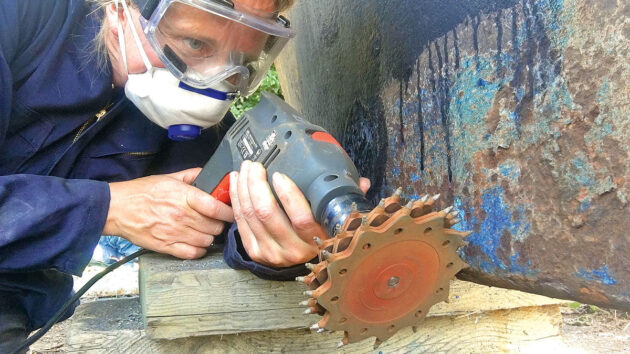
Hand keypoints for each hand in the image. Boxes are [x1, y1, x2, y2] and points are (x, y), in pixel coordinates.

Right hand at [104, 168, 233, 258]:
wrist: (117, 208)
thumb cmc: (141, 192)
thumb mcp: (169, 177)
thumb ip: (193, 175)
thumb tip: (211, 173)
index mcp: (184, 197)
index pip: (216, 208)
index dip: (229, 211)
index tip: (232, 211)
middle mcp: (181, 217)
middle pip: (214, 226)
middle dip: (219, 223)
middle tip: (216, 220)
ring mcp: (174, 233)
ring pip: (207, 241)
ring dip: (210, 236)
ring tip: (205, 230)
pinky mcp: (166, 247)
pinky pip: (193, 254)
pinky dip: (199, 250)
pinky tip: (197, 242)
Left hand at [230, 161, 369, 267]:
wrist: (304, 263)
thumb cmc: (321, 235)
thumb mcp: (336, 220)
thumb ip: (346, 200)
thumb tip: (362, 182)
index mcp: (316, 240)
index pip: (301, 218)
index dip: (288, 195)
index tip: (280, 175)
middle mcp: (292, 250)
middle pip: (267, 213)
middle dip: (256, 183)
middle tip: (255, 165)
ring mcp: (271, 253)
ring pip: (250, 215)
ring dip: (244, 187)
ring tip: (245, 169)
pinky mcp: (255, 252)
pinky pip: (240, 222)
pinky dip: (236, 199)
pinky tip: (237, 183)